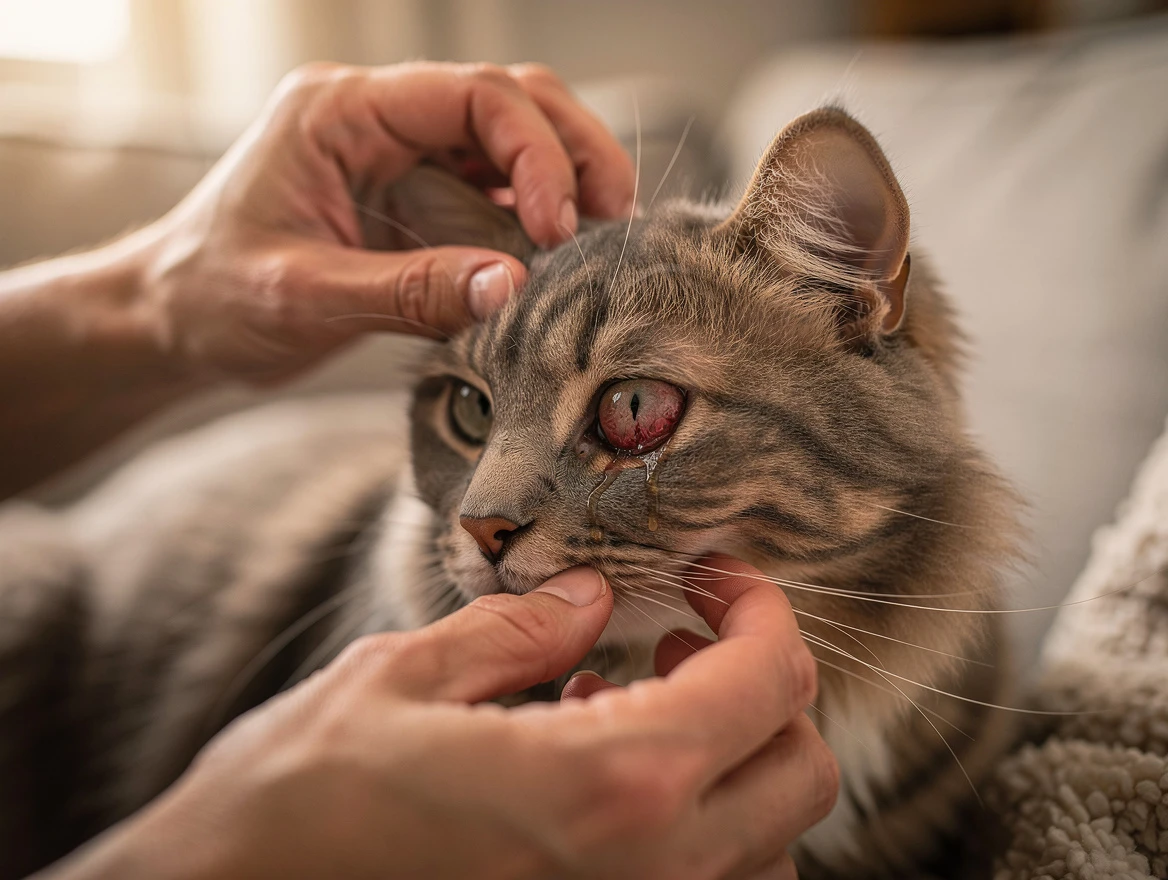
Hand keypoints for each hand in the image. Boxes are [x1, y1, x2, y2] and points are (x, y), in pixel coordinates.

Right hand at [45, 557, 836, 879]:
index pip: (767, 684)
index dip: (761, 610)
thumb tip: (593, 597)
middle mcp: (649, 875)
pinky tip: (602, 782)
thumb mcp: (402, 680)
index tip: (718, 578)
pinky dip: (694, 830)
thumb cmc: (297, 805)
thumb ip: (519, 631)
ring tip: (631, 707)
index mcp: (607, 785)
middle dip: (761, 687)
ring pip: (770, 846)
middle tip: (679, 642)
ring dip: (730, 763)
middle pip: (801, 772)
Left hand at [138, 61, 634, 381]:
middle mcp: (380, 121)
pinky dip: (537, 220)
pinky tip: (559, 258)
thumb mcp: (303, 297)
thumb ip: (408, 291)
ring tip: (602, 240)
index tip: (558, 227)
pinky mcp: (414, 201)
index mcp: (342, 112)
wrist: (174, 321)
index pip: (471, 96)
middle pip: (510, 99)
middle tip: (613, 219)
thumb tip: (515, 286)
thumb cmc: (213, 297)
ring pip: (514, 140)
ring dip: (567, 181)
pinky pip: (494, 193)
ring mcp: (401, 158)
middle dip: (574, 151)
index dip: (534, 151)